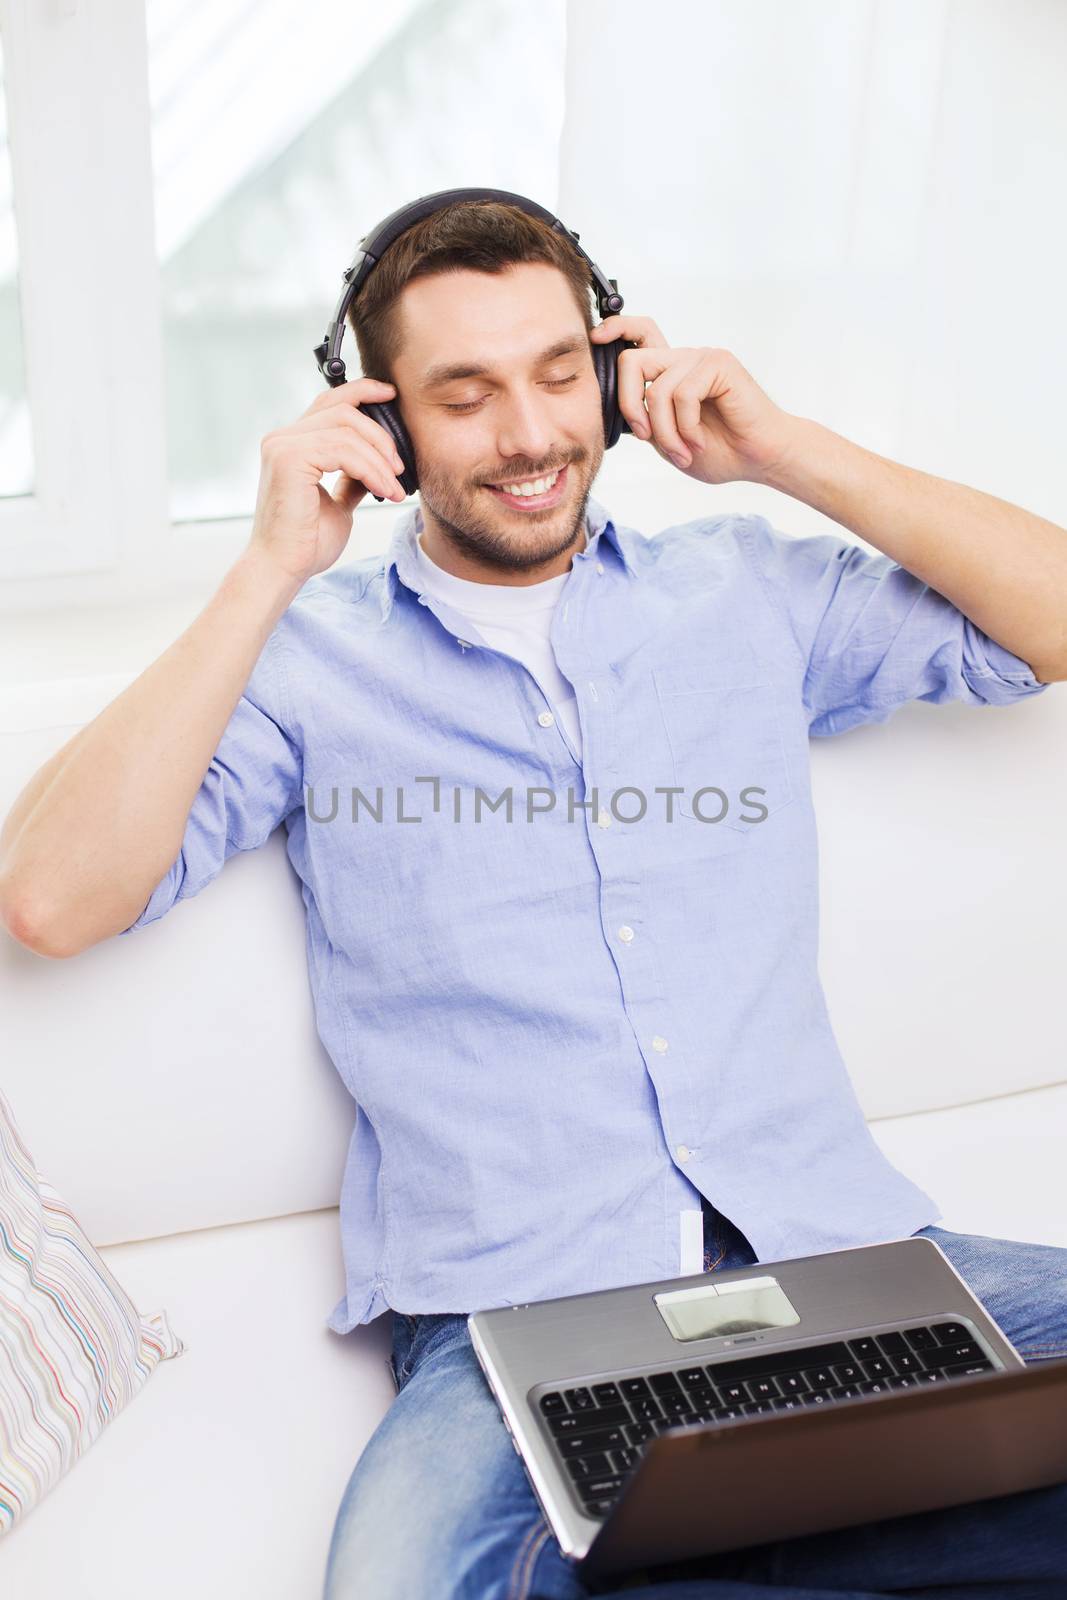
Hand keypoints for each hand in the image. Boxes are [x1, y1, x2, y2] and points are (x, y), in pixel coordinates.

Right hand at [247, 378, 407, 583]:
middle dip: (380, 435)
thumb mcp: (338, 502)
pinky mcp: (288, 458)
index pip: (329, 402)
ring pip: (347, 429)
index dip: (362, 392)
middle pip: (343, 410)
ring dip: (379, 458)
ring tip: (394, 486)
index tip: (392, 396)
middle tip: (400, 467)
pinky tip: (383, 490)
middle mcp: (282, 438)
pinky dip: (370, 468)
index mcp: (291, 443)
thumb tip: (375, 463)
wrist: (284, 568)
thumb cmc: (306, 542)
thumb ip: (351, 477)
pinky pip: (343, 449)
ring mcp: (282, 445)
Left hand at [590, 316, 800, 485]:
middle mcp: (683, 359)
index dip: (615, 329)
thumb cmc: (720, 451)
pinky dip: (686, 427)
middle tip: (647, 437)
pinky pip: (682, 394)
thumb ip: (644, 417)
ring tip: (683, 450)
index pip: (638, 334)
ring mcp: (701, 358)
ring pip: (656, 389)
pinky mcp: (718, 364)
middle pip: (632, 362)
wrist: (759, 458)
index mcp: (670, 372)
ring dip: (665, 431)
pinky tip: (699, 441)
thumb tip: (617, 407)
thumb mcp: (667, 438)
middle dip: (630, 406)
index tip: (596, 337)